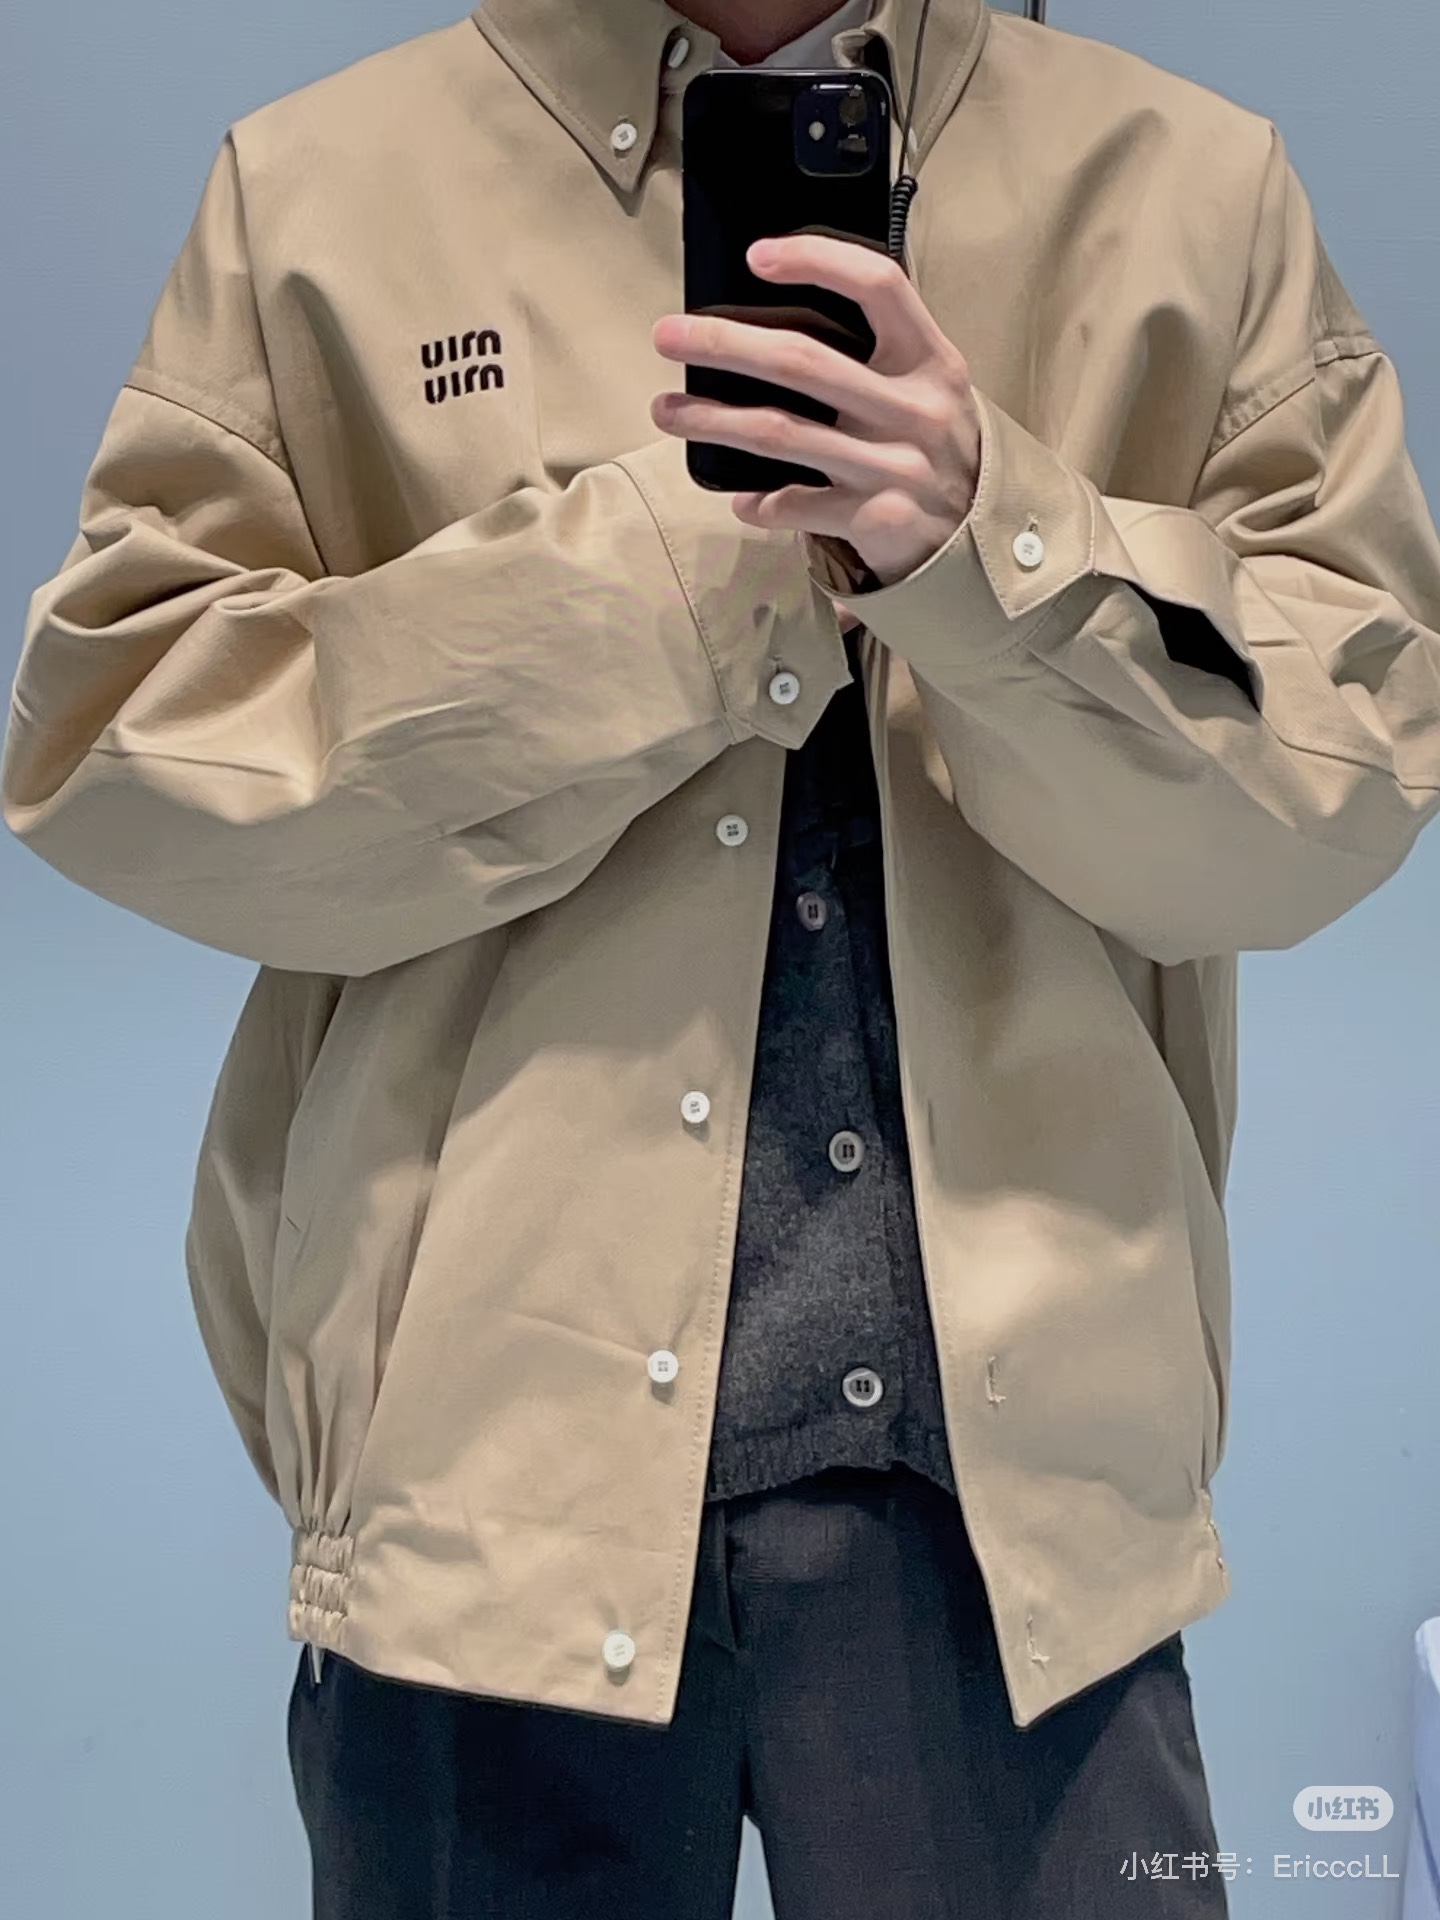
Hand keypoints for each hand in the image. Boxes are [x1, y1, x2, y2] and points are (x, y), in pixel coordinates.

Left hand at [650, 233, 981, 589]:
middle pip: (803, 361)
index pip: (877, 286)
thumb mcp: (929, 387)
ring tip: (667, 411)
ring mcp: (895, 466)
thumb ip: (877, 354)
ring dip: (714, 421)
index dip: (817, 260)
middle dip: (724, 344)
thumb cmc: (936, 447)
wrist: (982, 537)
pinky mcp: (878, 519)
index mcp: (930, 359)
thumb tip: (776, 322)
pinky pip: (799, 506)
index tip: (758, 256)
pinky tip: (738, 500)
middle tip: (667, 336)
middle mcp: (914, 408)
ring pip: (783, 434)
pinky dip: (760, 504)